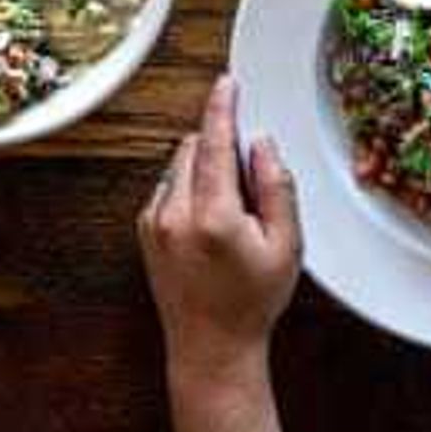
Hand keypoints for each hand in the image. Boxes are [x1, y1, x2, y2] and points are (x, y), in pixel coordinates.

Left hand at [138, 75, 300, 378]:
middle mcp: (176, 214)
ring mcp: (154, 222)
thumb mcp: (286, 246)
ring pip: (178, 165)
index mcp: (213, 215)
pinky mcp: (144, 230)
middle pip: (194, 147)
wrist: (211, 347)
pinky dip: (187, 189)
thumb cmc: (252, 302)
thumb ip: (277, 187)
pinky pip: (167, 188)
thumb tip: (261, 145)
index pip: (215, 143)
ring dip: (203, 168)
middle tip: (248, 176)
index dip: (223, 107)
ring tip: (230, 210)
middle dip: (219, 145)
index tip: (227, 84)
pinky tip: (209, 221)